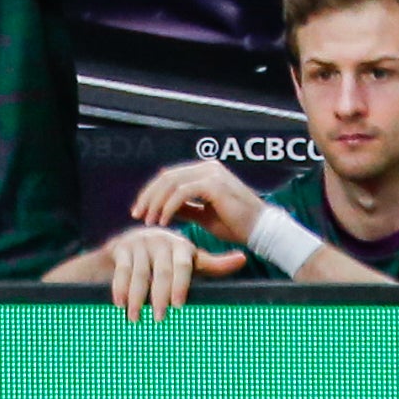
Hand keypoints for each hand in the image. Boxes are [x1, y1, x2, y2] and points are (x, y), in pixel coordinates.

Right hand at [95, 224, 241, 322]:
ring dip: (137, 298)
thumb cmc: (166, 260)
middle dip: (160, 297)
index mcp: (181, 245)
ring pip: (140, 274)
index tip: (178, 306)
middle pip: (162, 272)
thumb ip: (214, 264)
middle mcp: (161, 240)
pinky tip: (120, 305)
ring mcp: (139, 242)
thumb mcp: (191, 262)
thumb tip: (242, 258)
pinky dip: (120, 289)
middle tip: (160, 319)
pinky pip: (122, 271)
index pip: (184, 266)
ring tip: (136, 319)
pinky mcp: (121, 247)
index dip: (181, 286)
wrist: (126, 247)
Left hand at [126, 161, 262, 247]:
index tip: (139, 211)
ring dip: (156, 203)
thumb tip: (161, 208)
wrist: (262, 231)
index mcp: (205, 171)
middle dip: (148, 196)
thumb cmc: (236, 225)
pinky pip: (182, 193)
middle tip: (136, 214)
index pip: (170, 177)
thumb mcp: (204, 216)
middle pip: (166, 177)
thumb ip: (185, 208)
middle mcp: (208, 167)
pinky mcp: (214, 184)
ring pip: (171, 183)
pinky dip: (168, 207)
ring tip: (148, 221)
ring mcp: (211, 173)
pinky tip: (163, 221)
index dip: (152, 193)